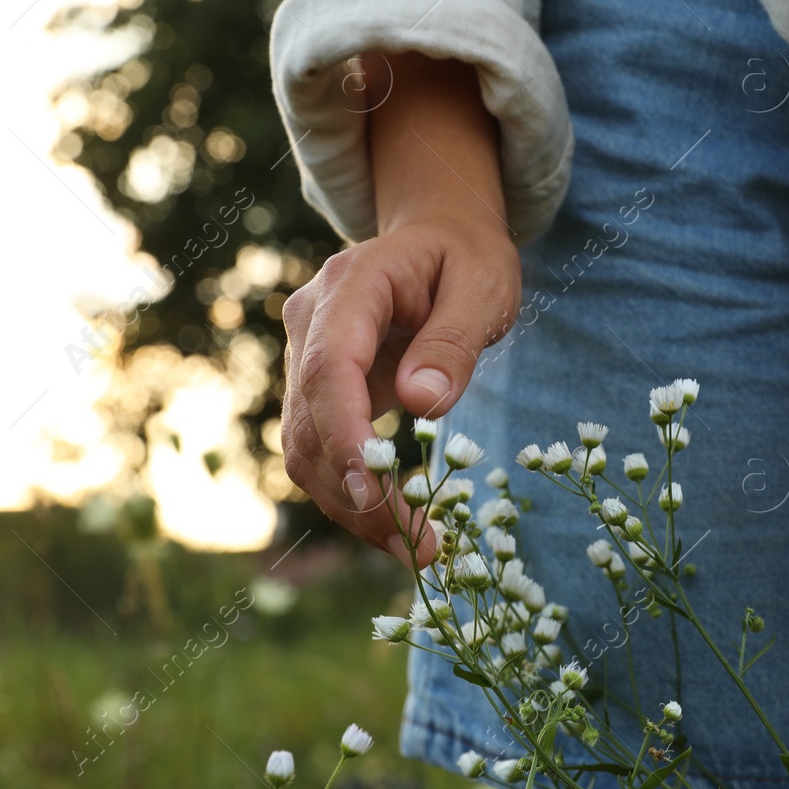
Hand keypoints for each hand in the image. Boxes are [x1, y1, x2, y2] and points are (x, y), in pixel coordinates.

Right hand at [280, 52, 519, 569]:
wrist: (438, 239)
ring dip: (350, 506)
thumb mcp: (484, 288)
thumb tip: (424, 403)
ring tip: (415, 550)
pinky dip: (350, 495)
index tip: (374, 490)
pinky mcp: (313, 388)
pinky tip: (396, 528)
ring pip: (304, 446)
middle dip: (355, 489)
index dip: (345, 431)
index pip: (330, 364)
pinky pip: (319, 450)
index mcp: (351, 283)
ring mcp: (304, 354)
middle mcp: (310, 319)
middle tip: (417, 546)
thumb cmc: (467, 260)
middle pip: (310, 417)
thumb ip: (454, 342)